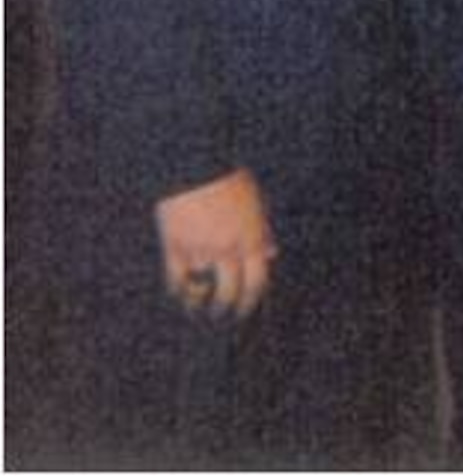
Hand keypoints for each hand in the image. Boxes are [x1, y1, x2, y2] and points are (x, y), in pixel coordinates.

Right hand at [156, 168, 275, 320]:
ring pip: (200, 291)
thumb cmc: (230, 180)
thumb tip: (271, 255)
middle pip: (229, 292)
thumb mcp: (256, 203)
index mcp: (252, 237)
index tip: (246, 309)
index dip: (251, 301)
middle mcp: (228, 248)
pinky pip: (176, 280)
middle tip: (222, 313)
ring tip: (199, 308)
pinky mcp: (175, 246)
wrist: (198, 164)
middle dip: (226, 307)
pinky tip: (181, 294)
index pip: (256, 282)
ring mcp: (200, 249)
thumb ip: (263, 231)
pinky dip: (179, 291)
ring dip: (199, 303)